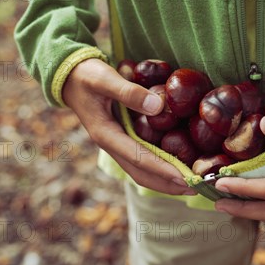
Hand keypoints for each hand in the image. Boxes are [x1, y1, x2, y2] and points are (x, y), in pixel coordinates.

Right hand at [63, 58, 195, 194]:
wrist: (68, 76)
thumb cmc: (86, 75)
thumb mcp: (104, 78)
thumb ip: (129, 92)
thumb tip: (158, 107)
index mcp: (105, 134)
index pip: (139, 158)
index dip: (164, 170)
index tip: (185, 179)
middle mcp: (111, 145)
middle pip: (141, 174)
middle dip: (168, 184)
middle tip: (196, 190)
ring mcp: (116, 144)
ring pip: (141, 170)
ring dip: (164, 180)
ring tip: (190, 185)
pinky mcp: (121, 139)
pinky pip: (141, 159)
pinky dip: (159, 167)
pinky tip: (176, 165)